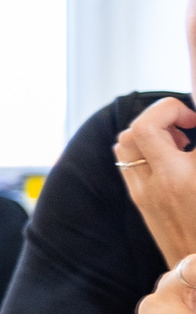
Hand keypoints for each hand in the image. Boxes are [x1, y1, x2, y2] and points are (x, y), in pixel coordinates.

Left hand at [114, 97, 195, 266]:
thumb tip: (193, 123)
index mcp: (179, 179)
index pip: (151, 126)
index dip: (173, 109)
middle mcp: (155, 186)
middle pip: (133, 132)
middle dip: (160, 117)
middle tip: (189, 126)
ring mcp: (145, 196)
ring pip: (125, 147)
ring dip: (150, 133)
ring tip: (182, 142)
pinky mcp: (144, 204)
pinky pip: (130, 165)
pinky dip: (146, 151)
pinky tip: (174, 159)